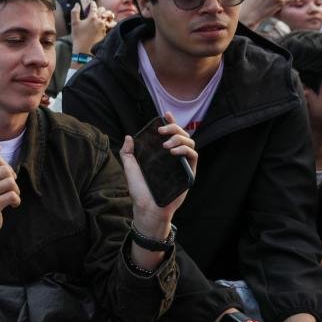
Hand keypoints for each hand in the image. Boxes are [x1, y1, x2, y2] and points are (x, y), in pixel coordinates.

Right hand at [0, 144, 20, 259]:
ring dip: (15, 191)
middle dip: (12, 179)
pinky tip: (12, 205)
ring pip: (11, 183)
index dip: (5, 167)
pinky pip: (12, 196)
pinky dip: (16, 200)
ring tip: (11, 196)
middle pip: (5, 170)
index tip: (3, 178)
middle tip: (10, 188)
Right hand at [70, 2, 115, 55]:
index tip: (91, 3)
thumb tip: (77, 4)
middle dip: (100, 9)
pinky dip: (111, 22)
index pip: (94, 7)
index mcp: (92, 17)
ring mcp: (104, 27)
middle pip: (103, 10)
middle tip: (97, 10)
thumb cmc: (78, 37)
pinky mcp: (107, 32)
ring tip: (104, 16)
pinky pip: (112, 24)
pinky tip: (108, 23)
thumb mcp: (74, 24)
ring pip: (109, 17)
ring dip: (107, 15)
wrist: (85, 49)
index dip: (92, 4)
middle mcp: (100, 21)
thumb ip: (75, 12)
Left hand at [123, 112, 198, 232]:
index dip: (170, 123)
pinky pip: (194, 155)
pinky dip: (185, 149)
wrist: (148, 207)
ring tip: (166, 145)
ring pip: (190, 142)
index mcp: (161, 154)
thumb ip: (128, 152)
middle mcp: (173, 157)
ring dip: (179, 138)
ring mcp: (182, 164)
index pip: (170, 134)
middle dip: (173, 128)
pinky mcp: (189, 172)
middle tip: (161, 130)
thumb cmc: (140, 190)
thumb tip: (129, 137)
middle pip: (181, 135)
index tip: (165, 115)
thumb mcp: (130, 168)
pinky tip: (173, 151)